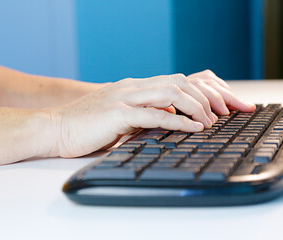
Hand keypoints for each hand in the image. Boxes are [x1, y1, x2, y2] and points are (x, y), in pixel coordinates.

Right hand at [48, 72, 254, 157]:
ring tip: (211, 121)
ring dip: (196, 106)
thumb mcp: (123, 117)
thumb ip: (145, 115)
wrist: (55, 128)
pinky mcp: (117, 114)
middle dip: (208, 96)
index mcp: (136, 87)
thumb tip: (171, 120)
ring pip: (171, 92)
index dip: (203, 90)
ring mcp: (125, 97)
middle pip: (180, 82)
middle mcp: (134, 87)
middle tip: (226, 112)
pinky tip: (194, 128)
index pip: (178, 80)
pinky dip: (178, 121)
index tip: (222, 105)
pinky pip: (154, 114)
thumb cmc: (88, 126)